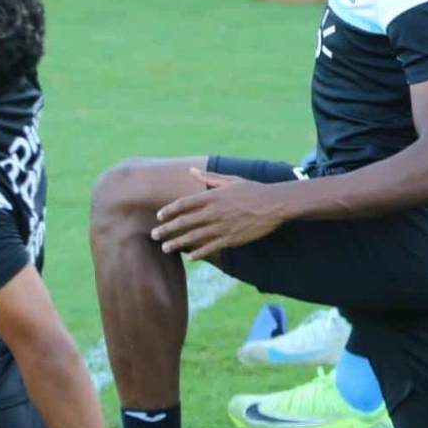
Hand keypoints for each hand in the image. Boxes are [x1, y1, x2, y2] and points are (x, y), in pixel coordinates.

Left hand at [153, 169, 288, 260]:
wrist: (273, 204)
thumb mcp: (230, 180)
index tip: (159, 216)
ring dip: (177, 243)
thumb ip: (209, 178)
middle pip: (184, 222)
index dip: (169, 210)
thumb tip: (191, 170)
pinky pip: (211, 247)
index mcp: (212, 196)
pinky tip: (190, 257)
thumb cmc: (252, 190)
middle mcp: (214, 212)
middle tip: (154, 235)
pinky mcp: (231, 238)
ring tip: (165, 248)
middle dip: (167, 229)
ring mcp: (222, 226)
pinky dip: (199, 252)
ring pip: (194, 237)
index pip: (184, 203)